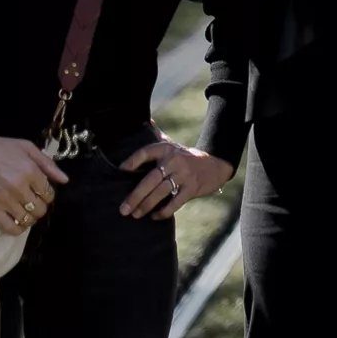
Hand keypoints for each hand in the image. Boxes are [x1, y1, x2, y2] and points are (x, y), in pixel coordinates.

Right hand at [0, 131, 68, 235]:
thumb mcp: (26, 147)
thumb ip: (47, 164)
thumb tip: (64, 180)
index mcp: (30, 171)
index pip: (49, 194)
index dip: (47, 195)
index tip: (40, 192)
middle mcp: (19, 187)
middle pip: (40, 209)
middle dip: (40, 206)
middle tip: (32, 201)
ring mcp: (4, 200)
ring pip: (28, 220)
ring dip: (30, 218)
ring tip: (24, 210)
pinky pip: (10, 228)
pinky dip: (17, 229)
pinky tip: (17, 222)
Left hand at [120, 138, 234, 220]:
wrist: (215, 164)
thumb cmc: (186, 157)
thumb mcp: (172, 145)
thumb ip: (158, 135)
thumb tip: (146, 121)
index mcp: (166, 149)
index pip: (146, 152)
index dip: (133, 160)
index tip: (121, 170)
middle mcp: (174, 161)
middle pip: (151, 179)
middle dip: (136, 195)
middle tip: (123, 209)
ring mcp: (184, 175)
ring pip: (161, 192)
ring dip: (146, 205)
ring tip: (135, 215)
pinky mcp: (192, 188)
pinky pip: (176, 202)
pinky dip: (164, 211)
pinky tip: (154, 216)